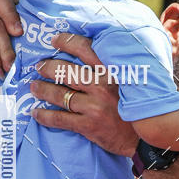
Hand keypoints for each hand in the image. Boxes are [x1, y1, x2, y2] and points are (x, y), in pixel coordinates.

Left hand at [30, 33, 137, 156]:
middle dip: (48, 67)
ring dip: (42, 90)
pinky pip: (60, 118)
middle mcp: (102, 85)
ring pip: (59, 94)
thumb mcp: (130, 81)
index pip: (85, 48)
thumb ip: (112, 68)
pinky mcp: (89, 125)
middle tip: (39, 67)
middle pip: (66, 71)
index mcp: (112, 71)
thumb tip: (89, 57)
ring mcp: (94, 106)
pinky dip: (45, 116)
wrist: (145, 138)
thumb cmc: (135, 107)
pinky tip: (36, 113)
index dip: (66, 41)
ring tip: (33, 87)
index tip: (54, 40)